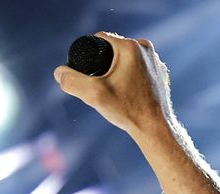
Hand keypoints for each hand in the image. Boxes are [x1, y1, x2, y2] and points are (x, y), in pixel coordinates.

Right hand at [53, 32, 175, 138]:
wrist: (156, 129)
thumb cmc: (128, 111)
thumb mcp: (93, 95)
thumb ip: (71, 81)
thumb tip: (59, 72)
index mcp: (130, 46)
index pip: (99, 39)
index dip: (89, 54)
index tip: (88, 73)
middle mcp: (146, 49)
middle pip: (113, 50)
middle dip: (104, 64)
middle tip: (102, 86)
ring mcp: (155, 61)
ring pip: (126, 60)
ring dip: (117, 70)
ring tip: (115, 90)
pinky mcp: (160, 73)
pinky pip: (138, 69)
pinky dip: (130, 77)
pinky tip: (128, 92)